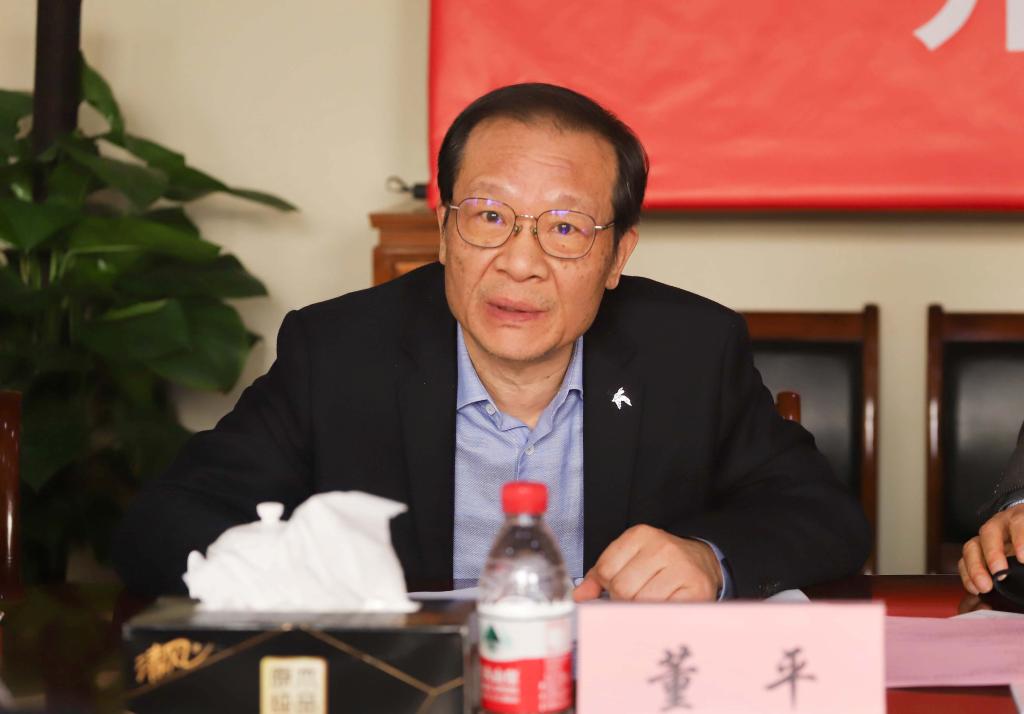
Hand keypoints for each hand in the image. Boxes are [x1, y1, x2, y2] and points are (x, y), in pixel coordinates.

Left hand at [573, 524, 721, 602]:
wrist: (703, 562)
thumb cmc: (661, 563)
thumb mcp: (629, 557)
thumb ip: (601, 574)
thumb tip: (579, 595)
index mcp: (640, 535)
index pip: (605, 569)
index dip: (605, 586)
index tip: (613, 589)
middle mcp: (662, 547)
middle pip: (622, 588)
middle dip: (622, 601)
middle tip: (634, 599)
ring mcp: (681, 568)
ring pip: (641, 603)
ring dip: (640, 610)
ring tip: (649, 603)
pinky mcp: (697, 590)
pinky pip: (663, 612)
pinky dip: (658, 616)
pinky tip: (662, 608)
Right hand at [959, 504, 1023, 594]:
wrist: (1022, 539)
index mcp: (1020, 518)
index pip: (1018, 522)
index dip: (1019, 539)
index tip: (1022, 558)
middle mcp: (999, 525)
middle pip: (989, 533)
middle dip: (992, 554)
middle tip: (999, 573)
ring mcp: (985, 539)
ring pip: (971, 547)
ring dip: (976, 568)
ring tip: (984, 586)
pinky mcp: (976, 552)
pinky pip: (964, 562)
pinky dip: (967, 576)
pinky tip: (975, 588)